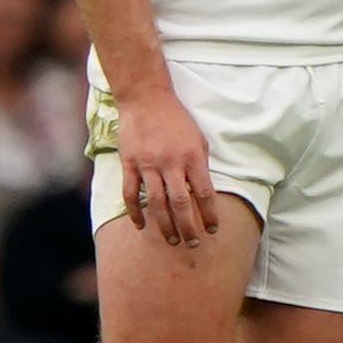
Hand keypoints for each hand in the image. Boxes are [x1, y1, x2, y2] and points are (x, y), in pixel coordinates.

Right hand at [116, 88, 218, 245]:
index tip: (213, 230)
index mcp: (193, 156)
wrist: (147, 98)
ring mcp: (148, 164)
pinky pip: (130, 194)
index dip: (209, 214)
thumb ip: (200, 166)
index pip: (204, 193)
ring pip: (156, 204)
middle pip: (180, 204)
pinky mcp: (129, 163)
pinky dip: (135, 213)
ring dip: (164, 226)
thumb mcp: (198, 139)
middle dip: (188, 228)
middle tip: (192, 244)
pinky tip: (140, 226)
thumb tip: (202, 194)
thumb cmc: (177, 120)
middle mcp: (171, 162)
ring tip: (172, 240)